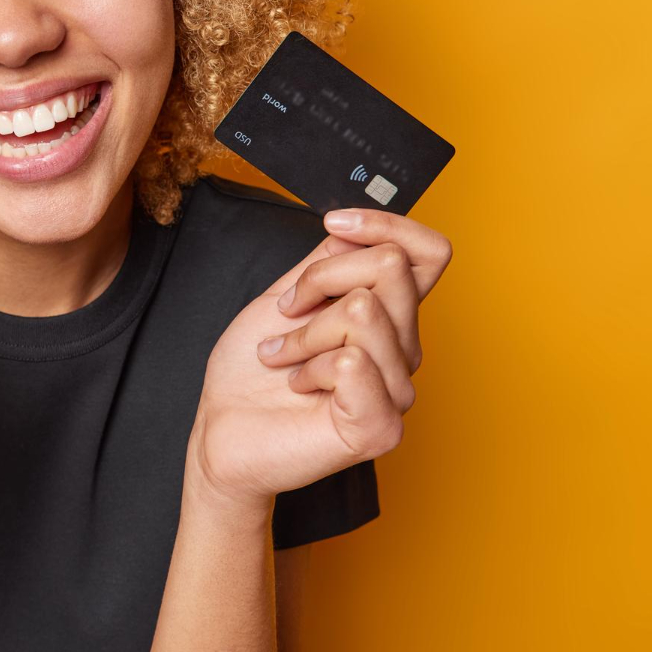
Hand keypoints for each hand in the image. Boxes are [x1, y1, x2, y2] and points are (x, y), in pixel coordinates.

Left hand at [189, 208, 452, 505]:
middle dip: (321, 278)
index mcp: (388, 318)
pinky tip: (300, 386)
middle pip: (391, 266)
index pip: (429, 253)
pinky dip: (310, 367)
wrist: (222, 430)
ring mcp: (397, 391)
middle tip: (288, 314)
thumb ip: (327, 261)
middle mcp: (403, 352)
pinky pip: (352, 361)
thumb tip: (355, 228)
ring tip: (286, 359)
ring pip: (365, 311)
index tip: (334, 222)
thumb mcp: (285, 298)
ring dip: (305, 332)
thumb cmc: (251, 372)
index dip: (387, 224)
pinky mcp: (381, 426)